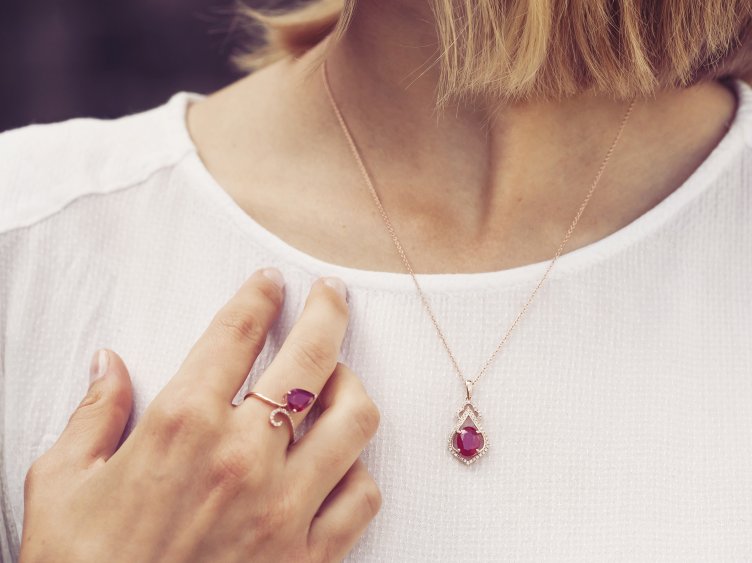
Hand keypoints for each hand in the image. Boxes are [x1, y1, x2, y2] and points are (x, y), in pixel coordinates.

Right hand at [19, 268, 380, 561]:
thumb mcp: (62, 486)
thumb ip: (92, 416)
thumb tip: (108, 364)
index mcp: (181, 426)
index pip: (236, 334)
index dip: (259, 298)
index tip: (271, 282)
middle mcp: (243, 457)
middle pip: (313, 359)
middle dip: (329, 313)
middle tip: (331, 297)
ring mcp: (285, 506)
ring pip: (356, 421)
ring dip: (353, 391)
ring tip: (339, 383)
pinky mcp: (310, 555)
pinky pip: (363, 495)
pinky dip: (358, 472)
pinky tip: (338, 467)